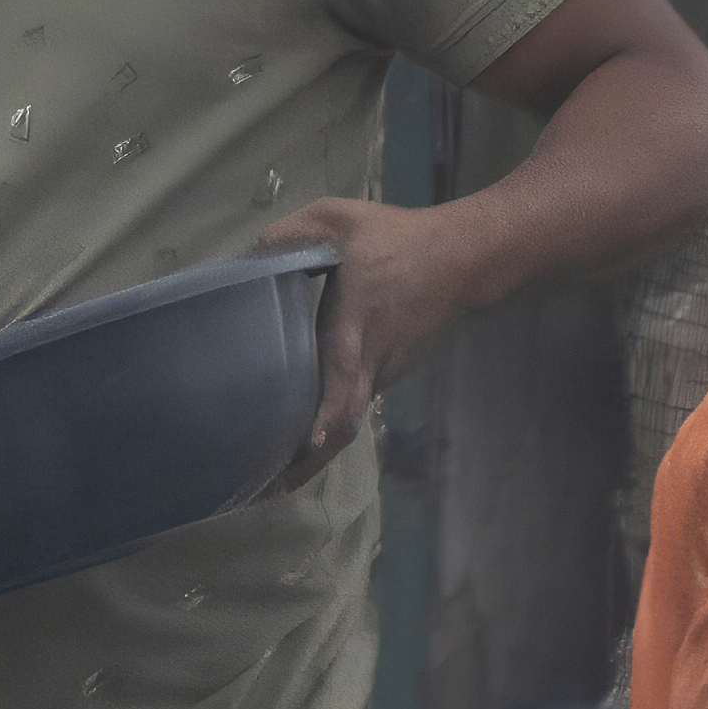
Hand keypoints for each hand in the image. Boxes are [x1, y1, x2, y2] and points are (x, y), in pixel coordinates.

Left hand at [256, 199, 476, 478]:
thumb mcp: (337, 221)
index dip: (324, 424)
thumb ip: (288, 236)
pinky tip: (293, 436)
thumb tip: (243, 262)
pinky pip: (350, 406)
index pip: (343, 387)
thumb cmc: (397, 238)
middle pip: (340, 426)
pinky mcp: (384, 374)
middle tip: (259, 487)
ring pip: (344, 421)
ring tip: (263, 471)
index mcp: (355, 330)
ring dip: (310, 450)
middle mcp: (370, 364)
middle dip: (304, 463)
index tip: (299, 452)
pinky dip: (324, 427)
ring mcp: (381, 374)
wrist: (464, 258)